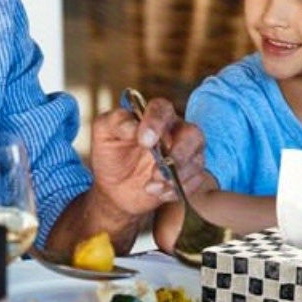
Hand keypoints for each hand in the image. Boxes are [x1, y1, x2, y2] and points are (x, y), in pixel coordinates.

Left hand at [89, 96, 205, 215]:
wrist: (115, 188)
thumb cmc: (111, 153)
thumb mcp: (103, 134)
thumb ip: (115, 122)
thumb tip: (132, 125)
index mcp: (153, 114)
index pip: (162, 109)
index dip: (156, 123)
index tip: (144, 141)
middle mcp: (175, 130)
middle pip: (192, 133)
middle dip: (178, 153)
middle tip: (156, 171)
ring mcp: (186, 152)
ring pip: (197, 159)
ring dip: (177, 176)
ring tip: (151, 187)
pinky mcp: (190, 174)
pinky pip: (196, 181)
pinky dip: (178, 190)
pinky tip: (159, 193)